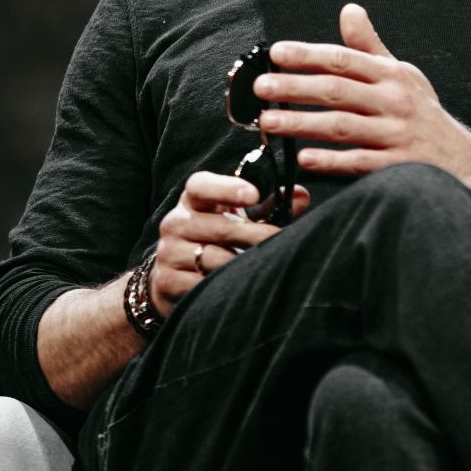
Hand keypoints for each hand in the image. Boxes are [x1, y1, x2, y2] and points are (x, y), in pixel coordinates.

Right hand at [149, 171, 309, 311]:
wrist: (172, 274)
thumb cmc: (214, 237)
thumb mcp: (234, 216)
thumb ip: (268, 207)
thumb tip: (301, 195)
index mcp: (193, 200)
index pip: (200, 186)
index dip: (227, 188)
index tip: (254, 194)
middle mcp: (176, 222)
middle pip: (221, 227)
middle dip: (257, 235)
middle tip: (282, 241)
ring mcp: (170, 252)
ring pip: (217, 259)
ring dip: (246, 263)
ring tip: (267, 264)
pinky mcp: (170, 281)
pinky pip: (205, 284)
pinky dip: (228, 285)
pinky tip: (245, 284)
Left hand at [254, 3, 470, 187]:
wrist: (460, 158)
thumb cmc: (422, 112)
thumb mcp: (402, 74)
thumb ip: (370, 46)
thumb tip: (349, 10)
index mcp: (391, 75)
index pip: (343, 59)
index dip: (308, 55)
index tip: (276, 53)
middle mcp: (393, 101)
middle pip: (337, 90)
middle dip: (296, 87)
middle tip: (261, 87)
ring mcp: (395, 134)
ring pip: (341, 126)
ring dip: (302, 123)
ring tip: (269, 121)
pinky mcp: (395, 166)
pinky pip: (358, 162)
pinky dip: (330, 161)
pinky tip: (303, 158)